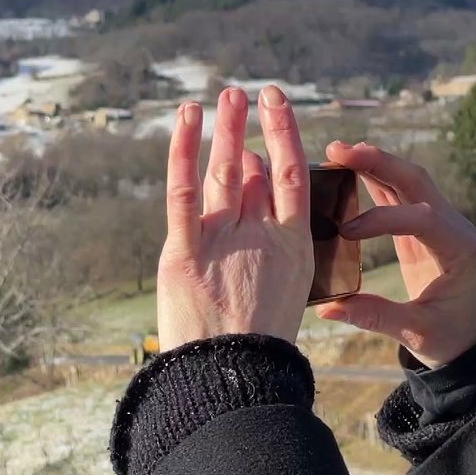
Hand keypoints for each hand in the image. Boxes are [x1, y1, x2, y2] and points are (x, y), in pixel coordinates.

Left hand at [156, 86, 312, 351]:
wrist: (231, 379)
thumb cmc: (255, 341)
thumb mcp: (281, 285)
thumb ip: (269, 232)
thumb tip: (256, 184)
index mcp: (293, 246)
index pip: (292, 175)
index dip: (285, 135)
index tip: (277, 105)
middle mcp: (261, 236)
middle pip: (253, 168)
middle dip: (246, 128)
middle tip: (243, 95)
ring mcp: (224, 242)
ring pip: (224, 173)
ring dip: (223, 131)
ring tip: (224, 98)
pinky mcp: (184, 253)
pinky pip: (183, 193)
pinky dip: (182, 152)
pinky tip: (186, 119)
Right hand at [315, 142, 475, 367]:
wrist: (475, 340)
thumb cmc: (454, 338)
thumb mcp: (417, 334)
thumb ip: (375, 317)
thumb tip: (327, 308)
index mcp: (462, 251)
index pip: (424, 219)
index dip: (383, 219)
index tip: (347, 232)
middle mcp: (456, 228)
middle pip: (418, 183)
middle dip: (379, 163)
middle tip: (338, 151)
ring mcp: (441, 223)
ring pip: (409, 181)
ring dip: (375, 164)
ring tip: (337, 152)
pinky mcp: (425, 228)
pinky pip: (402, 196)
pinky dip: (377, 179)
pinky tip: (350, 168)